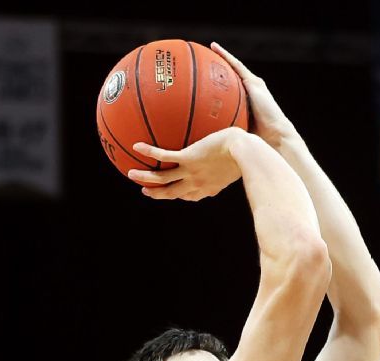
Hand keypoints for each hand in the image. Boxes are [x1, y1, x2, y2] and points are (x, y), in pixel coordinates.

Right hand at [130, 127, 245, 200]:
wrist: (244, 151)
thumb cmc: (248, 153)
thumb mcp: (240, 160)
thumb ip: (234, 160)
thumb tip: (238, 148)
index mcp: (209, 187)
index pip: (193, 195)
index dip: (182, 195)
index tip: (177, 193)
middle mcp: (198, 184)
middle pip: (173, 193)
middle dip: (158, 194)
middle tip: (147, 192)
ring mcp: (191, 172)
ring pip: (163, 179)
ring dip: (146, 178)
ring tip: (131, 174)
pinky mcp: (188, 159)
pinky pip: (164, 156)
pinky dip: (150, 151)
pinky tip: (137, 145)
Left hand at [209, 42, 295, 149]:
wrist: (274, 136)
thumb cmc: (256, 140)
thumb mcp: (234, 131)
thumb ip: (221, 128)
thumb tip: (200, 134)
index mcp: (245, 102)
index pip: (228, 88)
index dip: (216, 82)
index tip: (202, 77)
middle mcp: (250, 91)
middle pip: (231, 76)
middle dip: (218, 67)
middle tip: (202, 58)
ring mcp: (253, 85)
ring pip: (233, 67)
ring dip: (221, 57)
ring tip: (207, 48)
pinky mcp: (253, 82)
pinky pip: (236, 65)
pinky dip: (225, 56)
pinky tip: (214, 48)